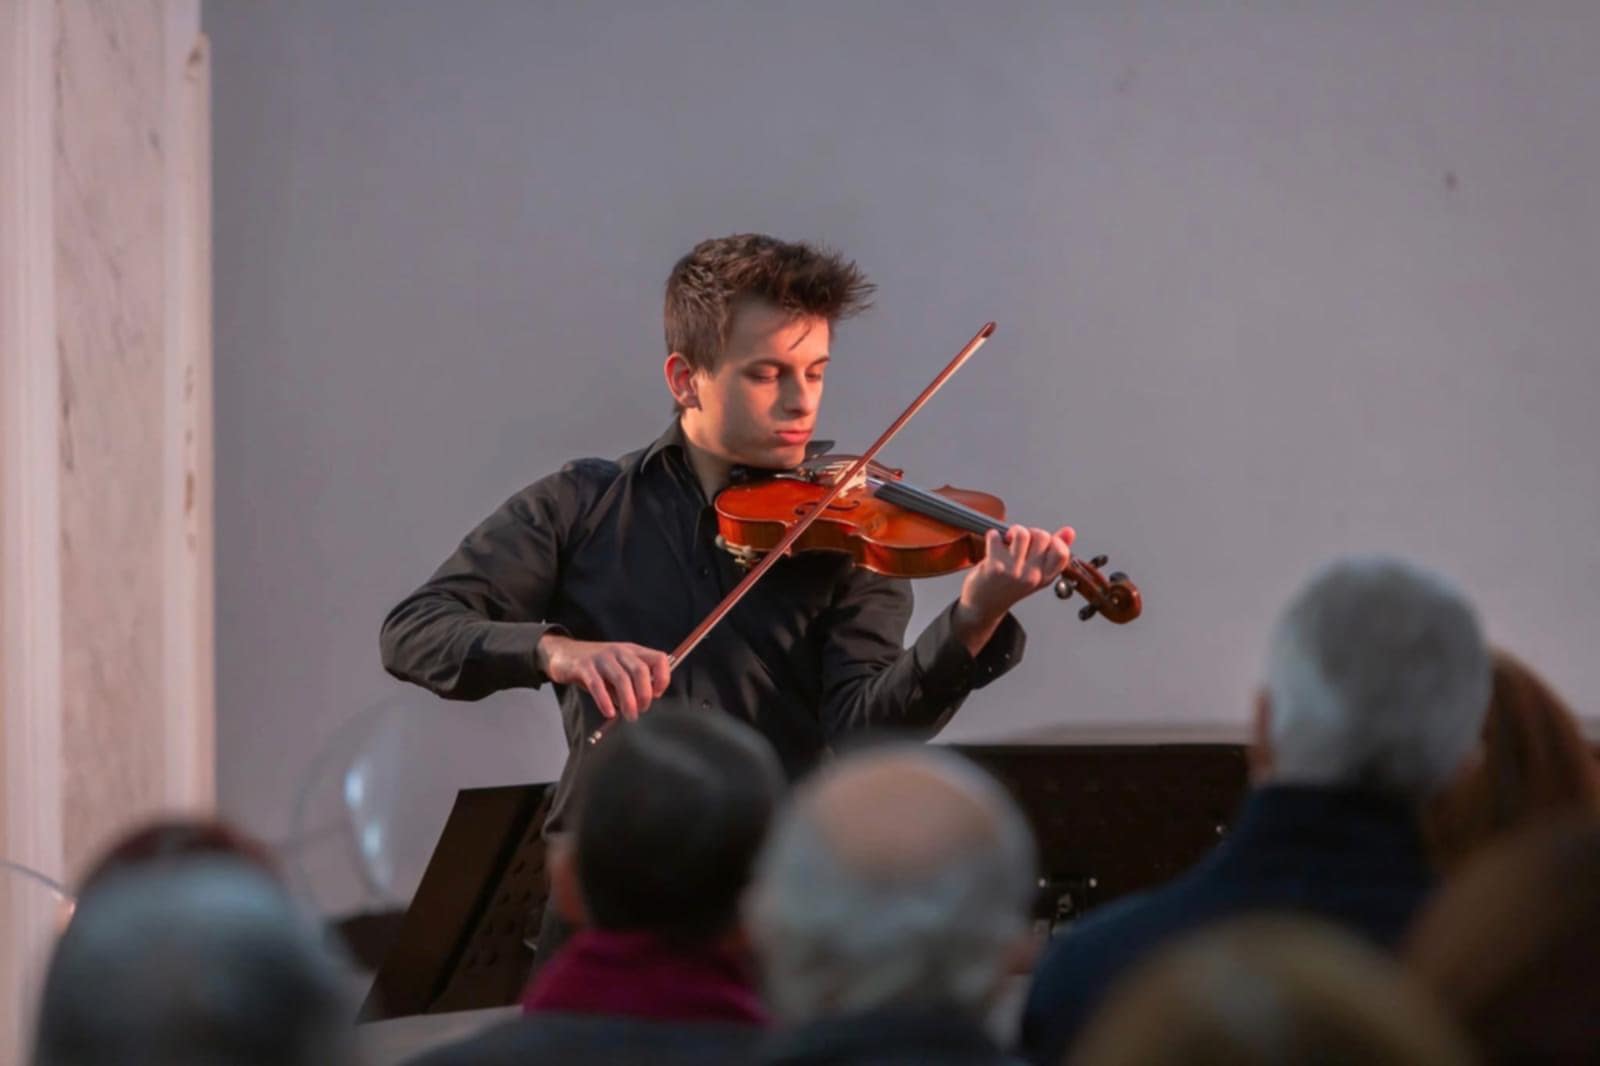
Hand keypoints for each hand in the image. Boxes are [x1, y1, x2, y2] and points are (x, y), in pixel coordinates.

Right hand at [537, 634, 670, 720]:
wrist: (564, 654)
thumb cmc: (596, 667)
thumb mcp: (619, 669)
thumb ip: (632, 683)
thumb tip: (644, 703)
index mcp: (633, 651)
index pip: (658, 659)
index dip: (663, 678)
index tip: (657, 695)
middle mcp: (620, 651)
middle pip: (641, 670)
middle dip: (644, 694)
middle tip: (641, 710)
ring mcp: (601, 658)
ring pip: (621, 679)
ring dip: (628, 701)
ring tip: (630, 716)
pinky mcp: (584, 667)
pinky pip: (597, 685)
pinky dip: (605, 701)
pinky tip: (609, 712)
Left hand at [955, 525, 1074, 642]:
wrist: (983, 606)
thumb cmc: (1009, 587)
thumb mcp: (1036, 573)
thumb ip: (1053, 551)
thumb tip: (1069, 531)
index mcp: (1045, 577)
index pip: (1062, 552)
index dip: (1053, 540)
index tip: (1041, 542)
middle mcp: (1032, 576)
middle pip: (1042, 536)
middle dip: (1031, 532)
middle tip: (1021, 542)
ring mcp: (1014, 572)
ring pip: (1021, 533)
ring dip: (1013, 532)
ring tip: (1008, 541)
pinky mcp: (995, 567)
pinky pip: (996, 537)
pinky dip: (993, 536)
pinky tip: (994, 545)